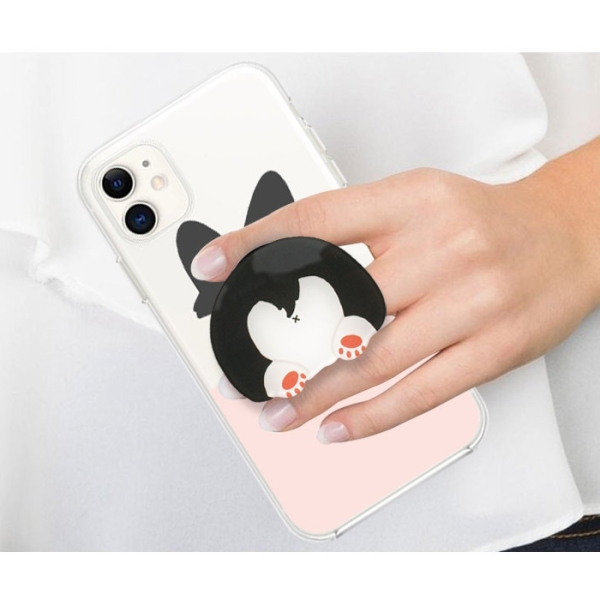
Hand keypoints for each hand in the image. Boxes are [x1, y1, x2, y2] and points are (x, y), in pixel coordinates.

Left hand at [191, 143, 599, 442]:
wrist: (569, 233)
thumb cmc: (484, 221)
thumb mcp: (417, 201)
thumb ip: (357, 232)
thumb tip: (290, 272)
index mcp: (412, 201)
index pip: (317, 221)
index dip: (257, 244)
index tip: (214, 266)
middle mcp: (441, 248)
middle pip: (340, 305)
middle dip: (281, 347)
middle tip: (242, 375)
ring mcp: (471, 300)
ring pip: (374, 358)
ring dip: (316, 394)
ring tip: (277, 413)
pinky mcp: (496, 347)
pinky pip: (422, 392)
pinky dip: (373, 418)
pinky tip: (337, 429)